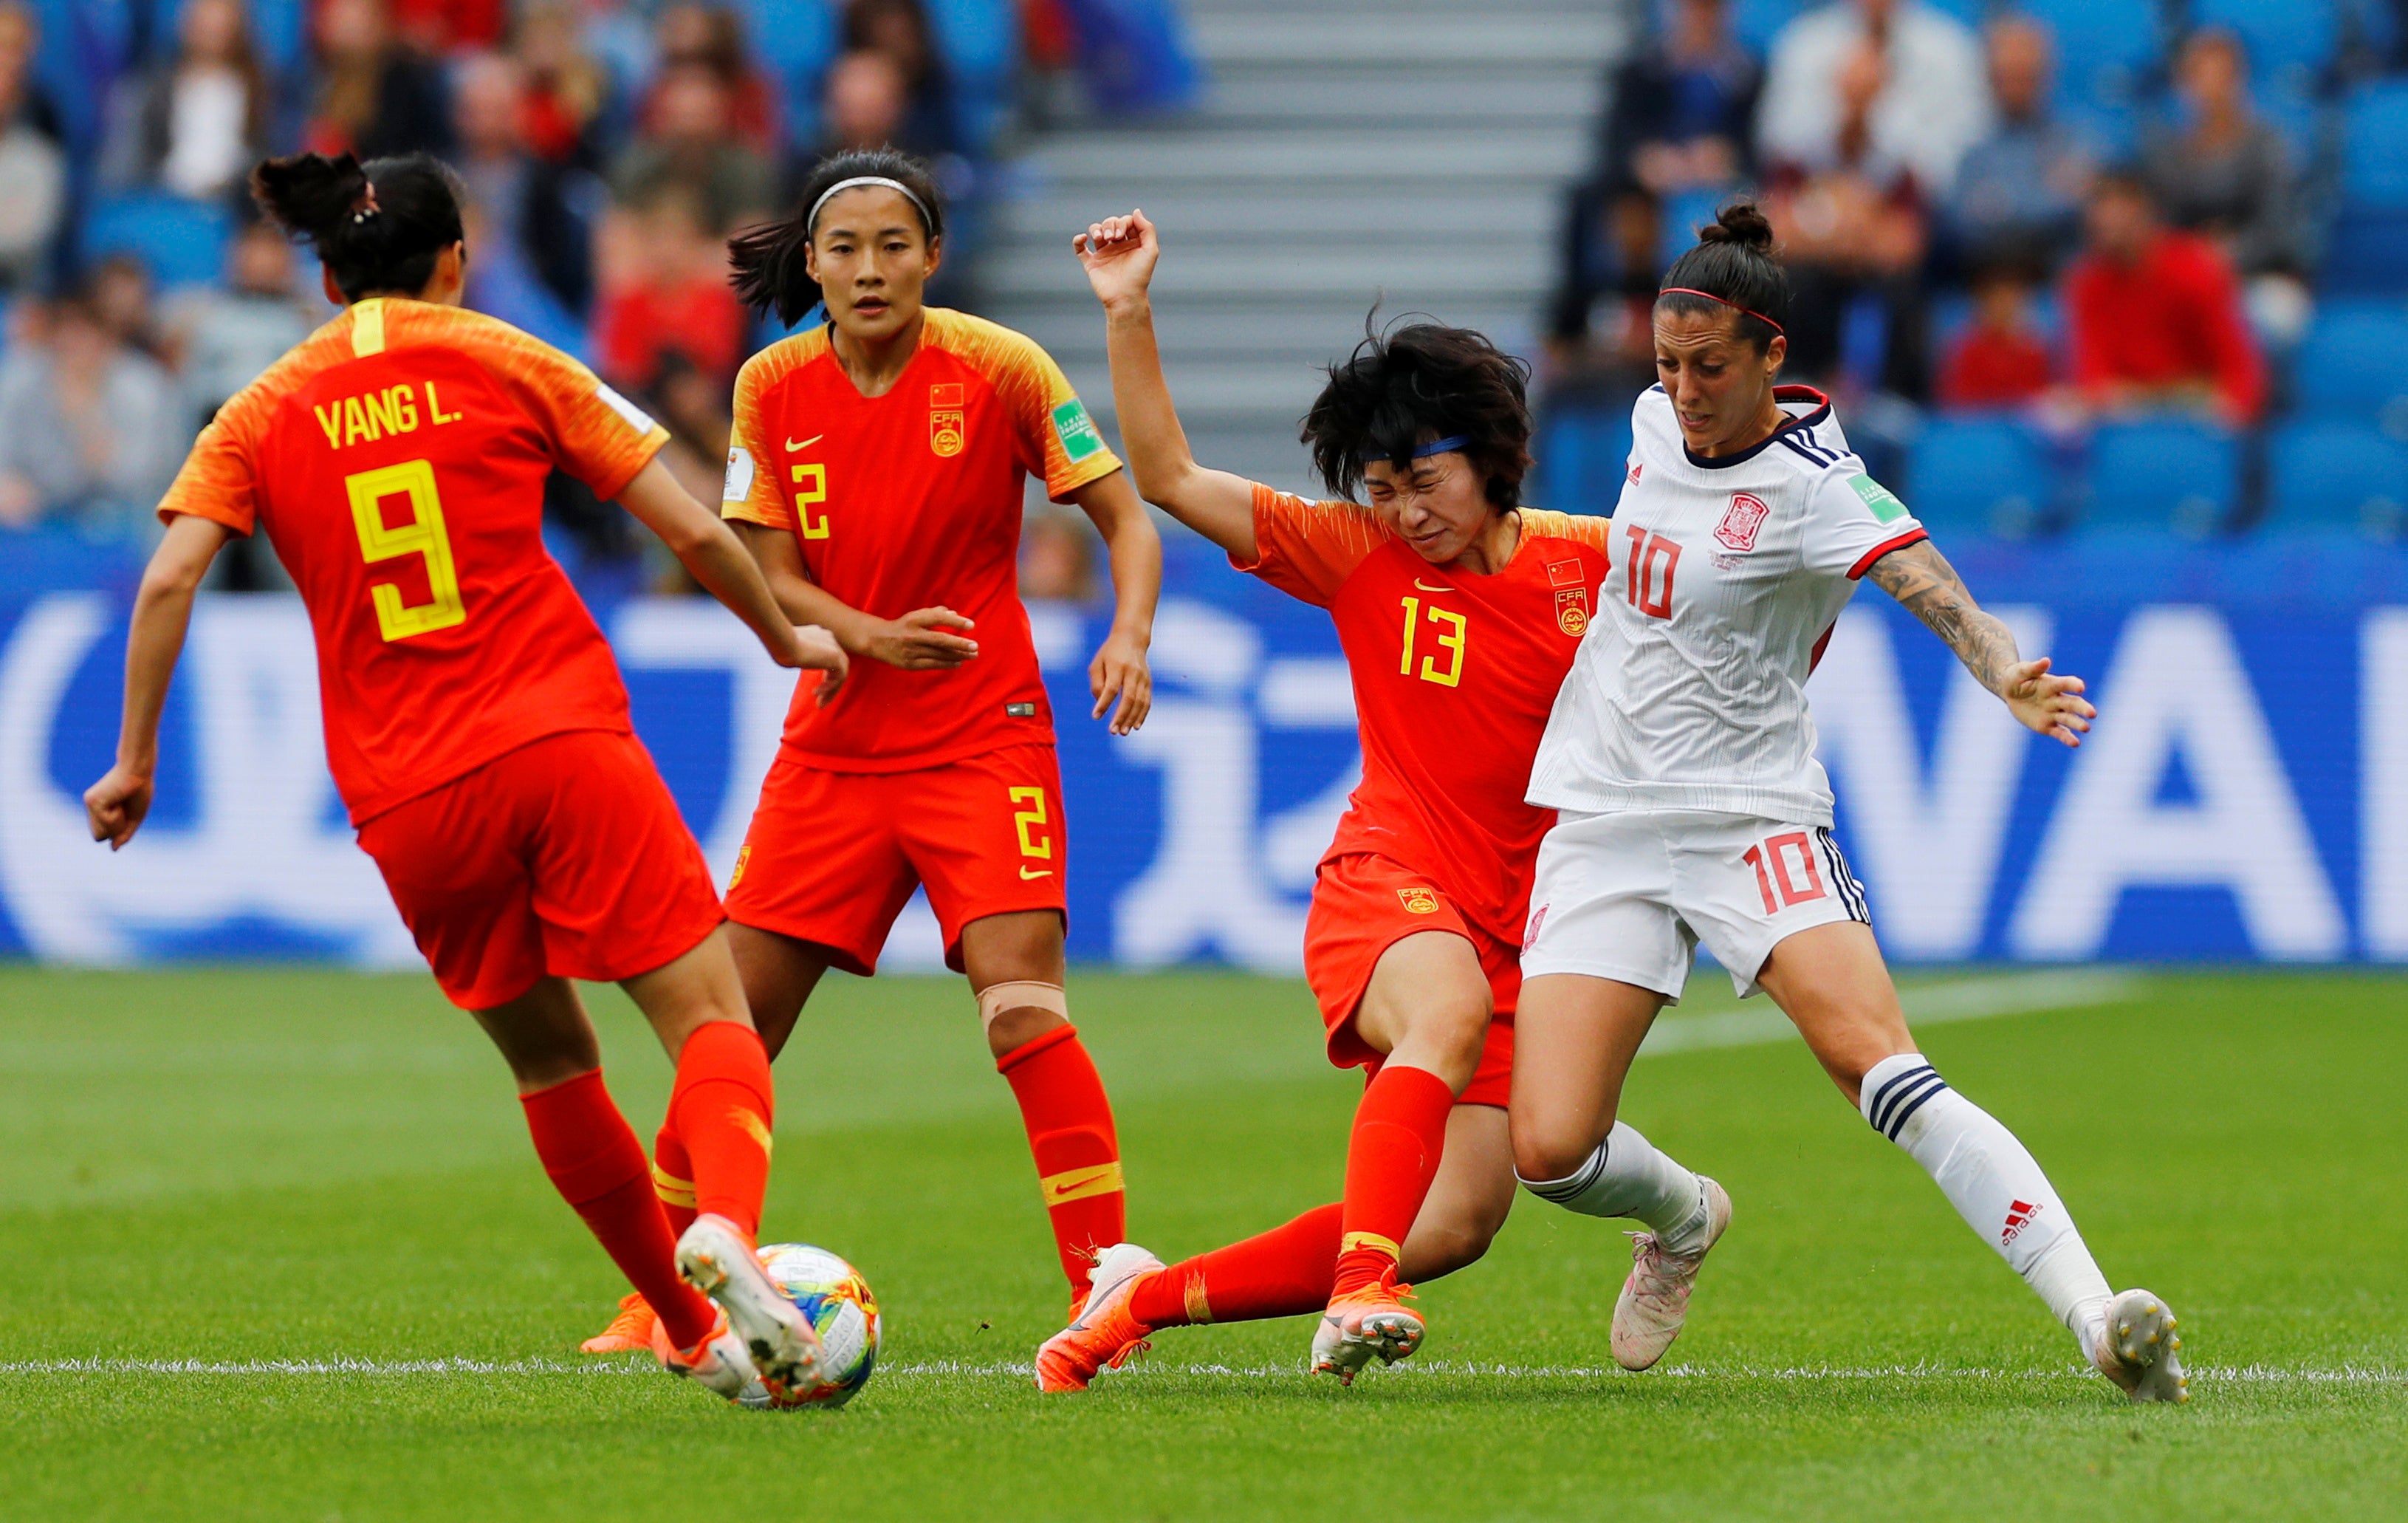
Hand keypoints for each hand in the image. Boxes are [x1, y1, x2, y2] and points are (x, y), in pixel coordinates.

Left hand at [84, 763, 154, 849]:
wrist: (139, 771)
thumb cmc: (140, 791)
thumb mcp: (135, 818)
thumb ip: (124, 834)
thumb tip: (113, 849)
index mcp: (100, 810)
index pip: (102, 835)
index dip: (116, 831)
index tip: (125, 813)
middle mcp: (91, 807)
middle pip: (98, 837)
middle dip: (114, 830)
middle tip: (123, 810)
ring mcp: (90, 804)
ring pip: (100, 833)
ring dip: (116, 824)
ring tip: (121, 805)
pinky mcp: (92, 801)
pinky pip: (105, 822)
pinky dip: (116, 817)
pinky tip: (118, 802)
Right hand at [784, 623, 849, 697]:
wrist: (784, 643)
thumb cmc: (780, 648)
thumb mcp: (788, 654)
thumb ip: (796, 657)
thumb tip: (789, 662)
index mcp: (819, 635)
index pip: (828, 658)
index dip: (825, 677)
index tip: (815, 692)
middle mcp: (829, 638)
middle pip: (837, 668)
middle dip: (829, 687)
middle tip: (819, 704)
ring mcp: (835, 647)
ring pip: (840, 674)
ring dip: (831, 692)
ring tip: (819, 706)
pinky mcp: (837, 656)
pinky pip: (838, 677)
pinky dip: (829, 688)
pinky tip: (814, 693)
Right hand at [860, 606, 978, 669]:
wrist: (878, 640)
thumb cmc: (903, 625)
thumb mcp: (916, 615)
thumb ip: (936, 613)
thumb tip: (956, 614)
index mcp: (914, 619)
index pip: (938, 619)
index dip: (956, 622)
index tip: (971, 625)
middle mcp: (912, 635)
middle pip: (940, 640)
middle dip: (960, 644)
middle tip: (975, 646)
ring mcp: (910, 651)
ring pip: (938, 654)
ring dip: (958, 656)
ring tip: (972, 655)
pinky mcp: (909, 664)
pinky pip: (932, 665)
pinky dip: (947, 664)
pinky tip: (959, 662)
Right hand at [1074, 210, 1159, 309]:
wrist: (1125, 297)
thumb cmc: (1139, 276)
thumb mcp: (1150, 250)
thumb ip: (1147, 229)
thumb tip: (1135, 211)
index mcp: (1132, 242)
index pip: (1126, 221)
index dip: (1123, 222)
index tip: (1123, 235)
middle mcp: (1118, 246)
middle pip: (1110, 223)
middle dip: (1110, 225)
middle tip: (1113, 238)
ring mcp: (1104, 254)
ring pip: (1096, 231)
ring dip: (1097, 229)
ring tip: (1101, 239)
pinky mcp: (1091, 263)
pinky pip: (1080, 249)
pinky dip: (1078, 240)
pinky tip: (1083, 238)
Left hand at [1088, 626, 1152, 734]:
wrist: (1132, 639)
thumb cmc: (1109, 654)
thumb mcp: (1097, 664)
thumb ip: (1097, 684)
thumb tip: (1100, 703)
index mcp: (1117, 666)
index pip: (1111, 688)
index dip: (1104, 704)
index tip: (1096, 716)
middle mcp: (1132, 672)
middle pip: (1128, 697)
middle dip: (1121, 716)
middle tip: (1113, 731)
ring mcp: (1143, 678)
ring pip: (1140, 702)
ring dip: (1131, 719)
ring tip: (1123, 732)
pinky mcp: (1148, 682)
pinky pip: (1147, 701)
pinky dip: (1142, 715)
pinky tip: (1135, 726)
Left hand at [2002, 657, 2093, 747]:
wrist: (2010, 692)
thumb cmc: (2016, 677)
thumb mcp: (2021, 671)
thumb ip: (2033, 668)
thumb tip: (2046, 660)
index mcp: (2052, 684)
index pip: (2065, 684)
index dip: (2072, 685)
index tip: (2080, 687)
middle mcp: (2056, 699)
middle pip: (2072, 704)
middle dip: (2082, 708)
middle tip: (2092, 713)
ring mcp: (2053, 713)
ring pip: (2068, 719)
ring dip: (2077, 723)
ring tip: (2086, 728)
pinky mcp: (2047, 725)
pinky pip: (2059, 732)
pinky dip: (2067, 738)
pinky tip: (2076, 743)